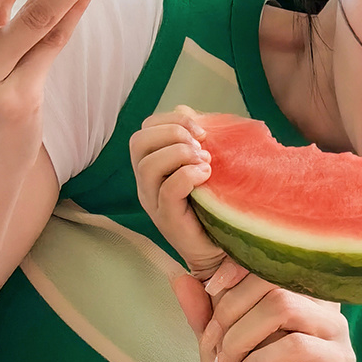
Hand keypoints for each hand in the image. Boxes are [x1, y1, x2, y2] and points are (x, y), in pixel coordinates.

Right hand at [130, 104, 247, 285]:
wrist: (222, 248)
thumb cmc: (216, 203)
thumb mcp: (206, 163)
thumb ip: (197, 140)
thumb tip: (193, 113)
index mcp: (153, 165)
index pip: (146, 128)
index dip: (172, 120)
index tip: (201, 131)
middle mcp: (146, 183)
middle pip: (139, 142)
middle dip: (173, 134)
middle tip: (201, 147)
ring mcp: (153, 202)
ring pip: (148, 165)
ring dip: (180, 154)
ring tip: (205, 163)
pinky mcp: (167, 219)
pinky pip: (167, 190)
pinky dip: (187, 176)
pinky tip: (206, 177)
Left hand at [170, 268, 354, 361]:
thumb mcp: (229, 347)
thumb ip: (207, 314)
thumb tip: (179, 277)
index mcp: (299, 291)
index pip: (269, 262)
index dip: (237, 268)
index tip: (210, 288)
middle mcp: (322, 304)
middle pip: (273, 283)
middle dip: (231, 310)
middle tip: (210, 343)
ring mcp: (335, 330)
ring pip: (284, 307)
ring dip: (242, 336)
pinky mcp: (340, 360)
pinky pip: (296, 346)